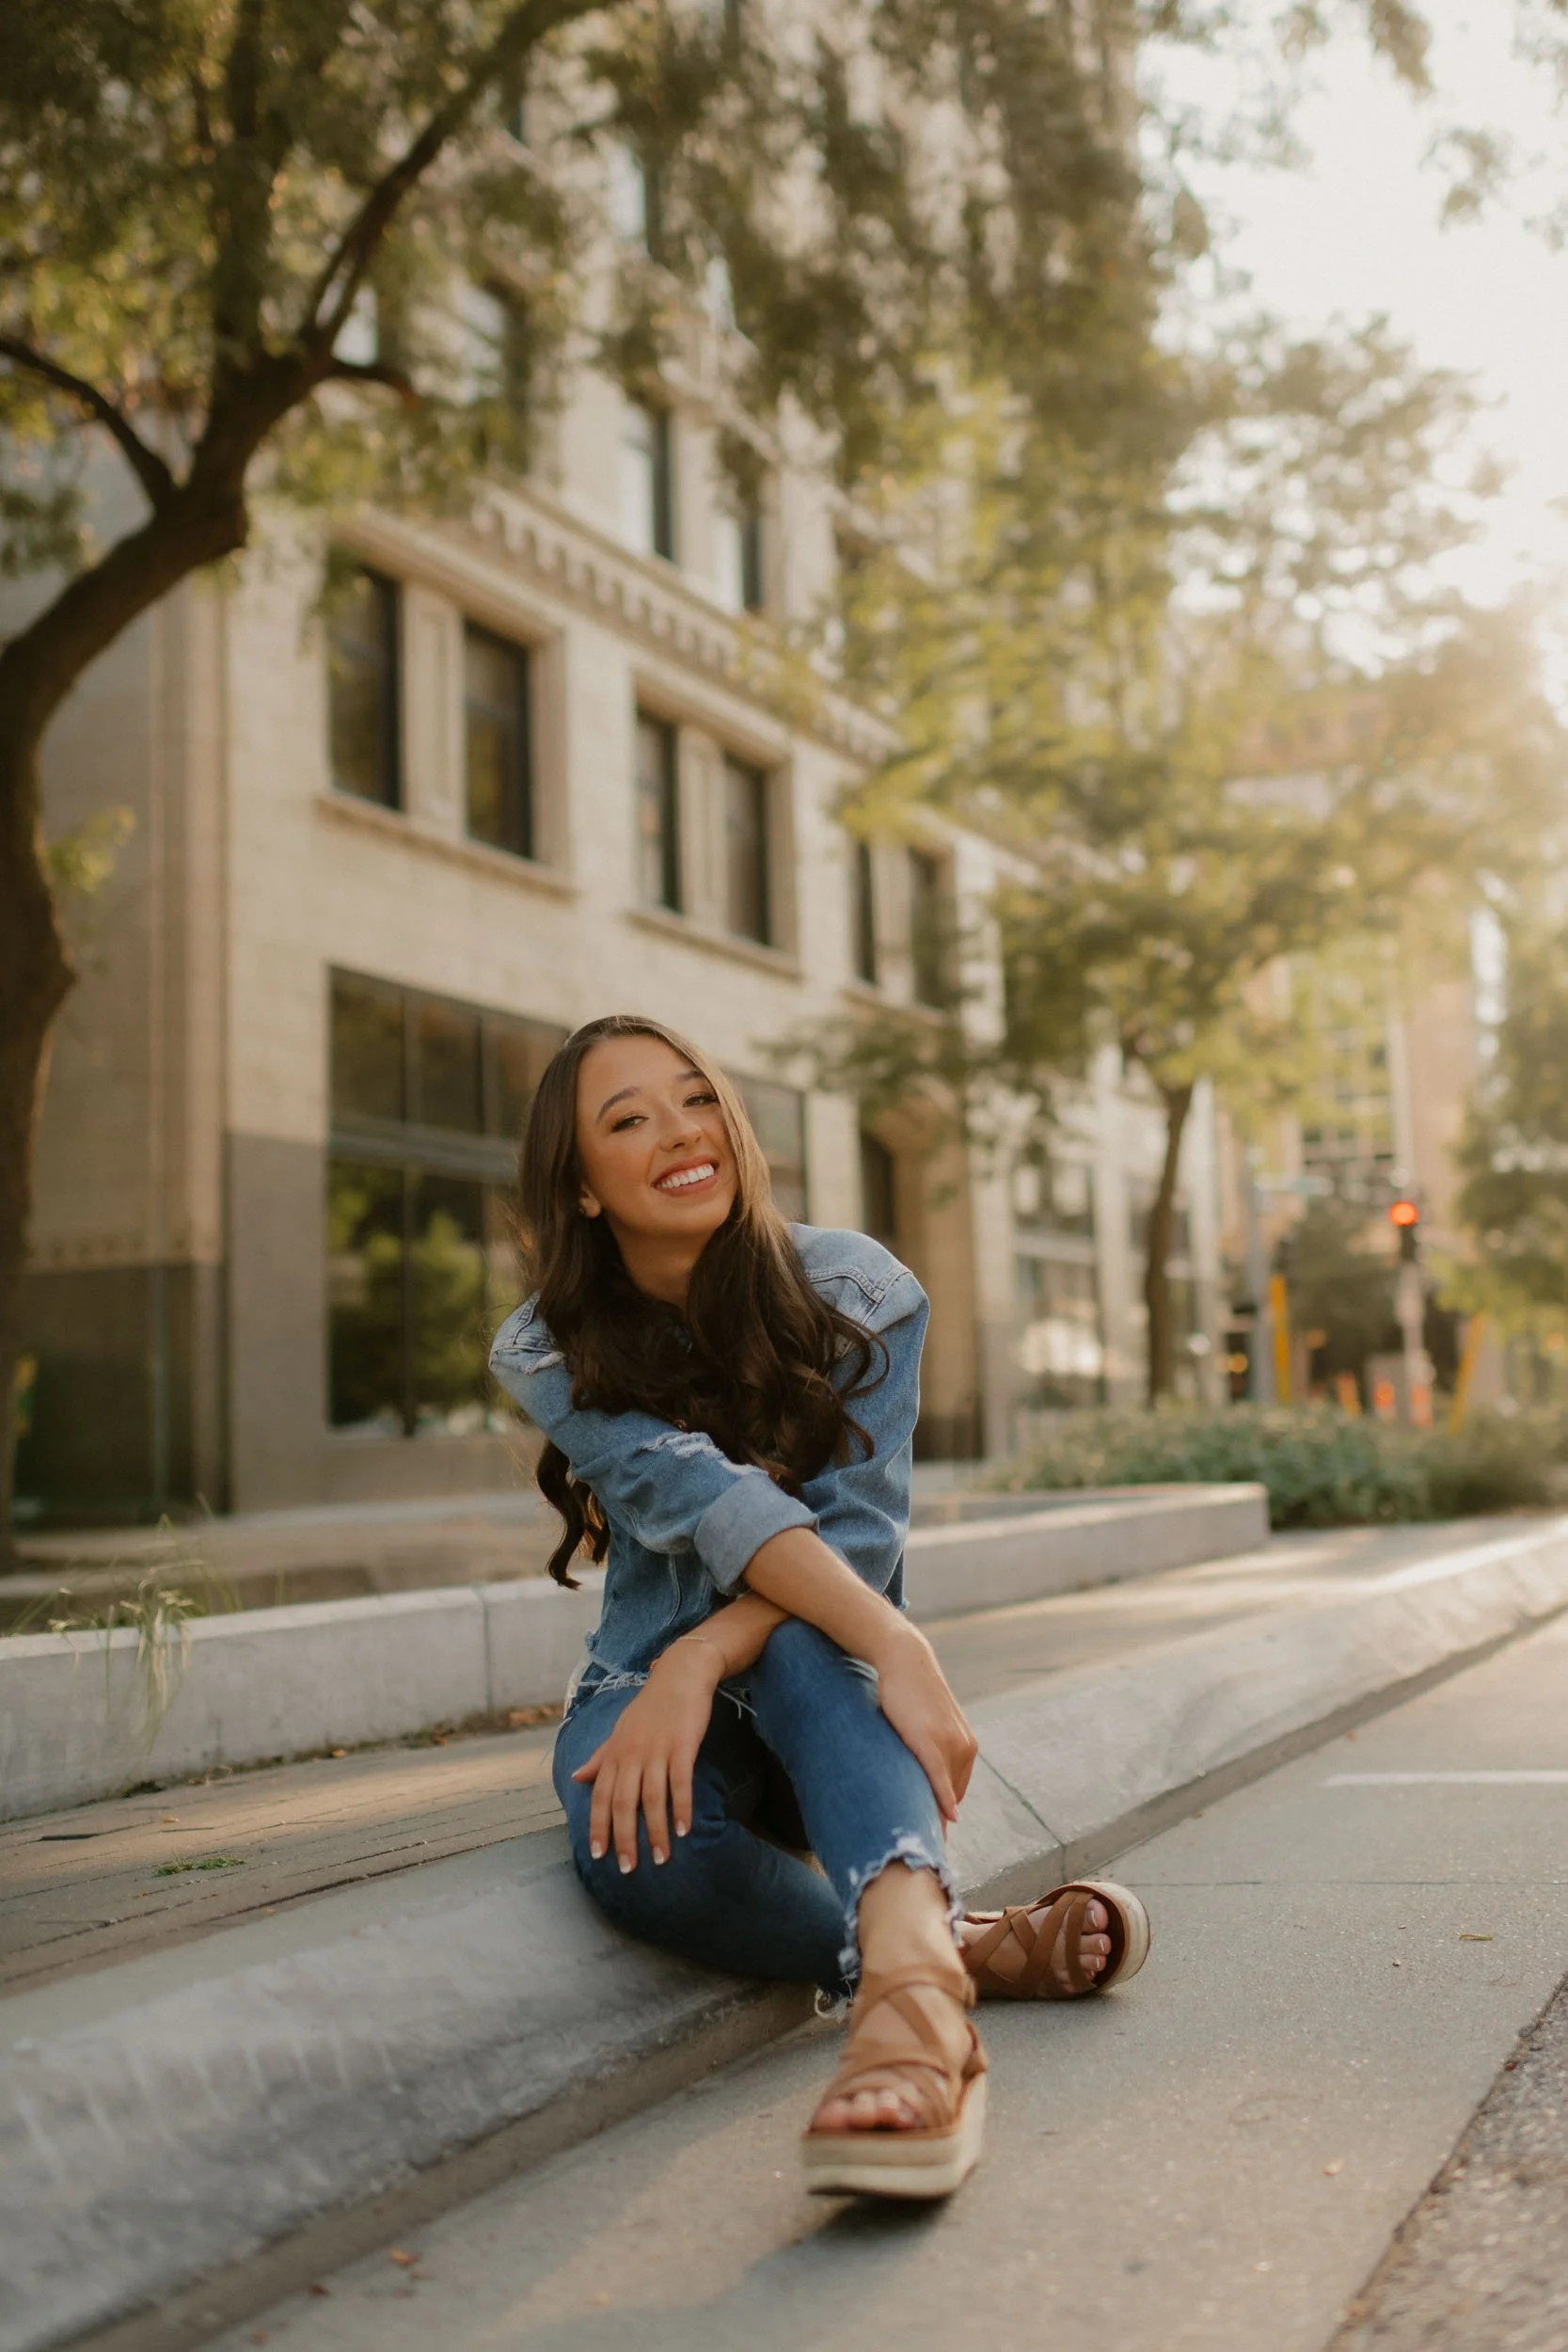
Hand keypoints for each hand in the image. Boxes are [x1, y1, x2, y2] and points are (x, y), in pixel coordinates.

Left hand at [571, 1636, 723, 1872]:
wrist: (680, 1674)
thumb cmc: (650, 1706)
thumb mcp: (620, 1731)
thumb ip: (600, 1757)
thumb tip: (576, 1779)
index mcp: (615, 1752)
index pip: (601, 1796)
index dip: (598, 1826)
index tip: (598, 1855)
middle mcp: (632, 1753)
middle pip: (623, 1803)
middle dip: (624, 1839)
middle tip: (628, 1869)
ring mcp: (657, 1750)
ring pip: (652, 1799)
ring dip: (656, 1832)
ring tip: (660, 1859)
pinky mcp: (683, 1746)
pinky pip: (680, 1783)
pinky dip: (682, 1808)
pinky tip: (684, 1830)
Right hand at [869, 1621, 978, 1826]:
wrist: (905, 1659)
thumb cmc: (911, 1693)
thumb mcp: (930, 1725)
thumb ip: (935, 1750)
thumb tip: (926, 1778)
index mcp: (967, 1746)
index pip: (956, 1791)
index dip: (944, 1812)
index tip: (935, 1834)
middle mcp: (965, 1747)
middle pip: (952, 1795)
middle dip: (940, 1817)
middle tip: (927, 1841)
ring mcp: (949, 1744)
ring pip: (945, 1791)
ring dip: (936, 1813)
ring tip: (922, 1833)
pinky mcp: (929, 1741)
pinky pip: (938, 1778)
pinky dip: (943, 1799)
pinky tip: (945, 1818)